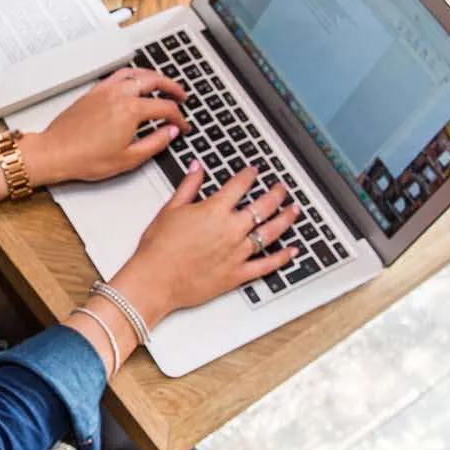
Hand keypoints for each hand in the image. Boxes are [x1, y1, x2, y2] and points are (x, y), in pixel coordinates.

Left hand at [22, 68, 190, 185]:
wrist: (56, 152)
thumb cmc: (85, 158)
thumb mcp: (129, 159)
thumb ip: (155, 143)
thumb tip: (170, 132)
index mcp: (131, 111)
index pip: (165, 108)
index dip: (179, 118)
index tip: (182, 126)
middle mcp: (119, 95)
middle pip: (154, 81)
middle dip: (172, 87)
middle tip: (181, 96)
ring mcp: (105, 90)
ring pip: (136, 73)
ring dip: (153, 76)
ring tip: (162, 84)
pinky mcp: (94, 92)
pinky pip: (118, 75)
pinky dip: (132, 75)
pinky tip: (134, 82)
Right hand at [109, 161, 299, 323]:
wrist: (155, 280)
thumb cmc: (158, 249)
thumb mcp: (170, 210)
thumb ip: (188, 186)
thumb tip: (197, 168)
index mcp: (214, 210)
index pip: (240, 185)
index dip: (249, 175)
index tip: (253, 171)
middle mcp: (231, 230)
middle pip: (263, 206)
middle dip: (276, 194)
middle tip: (282, 188)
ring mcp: (238, 253)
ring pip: (271, 232)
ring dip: (286, 219)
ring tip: (294, 211)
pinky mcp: (238, 274)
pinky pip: (266, 265)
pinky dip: (282, 258)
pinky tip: (291, 251)